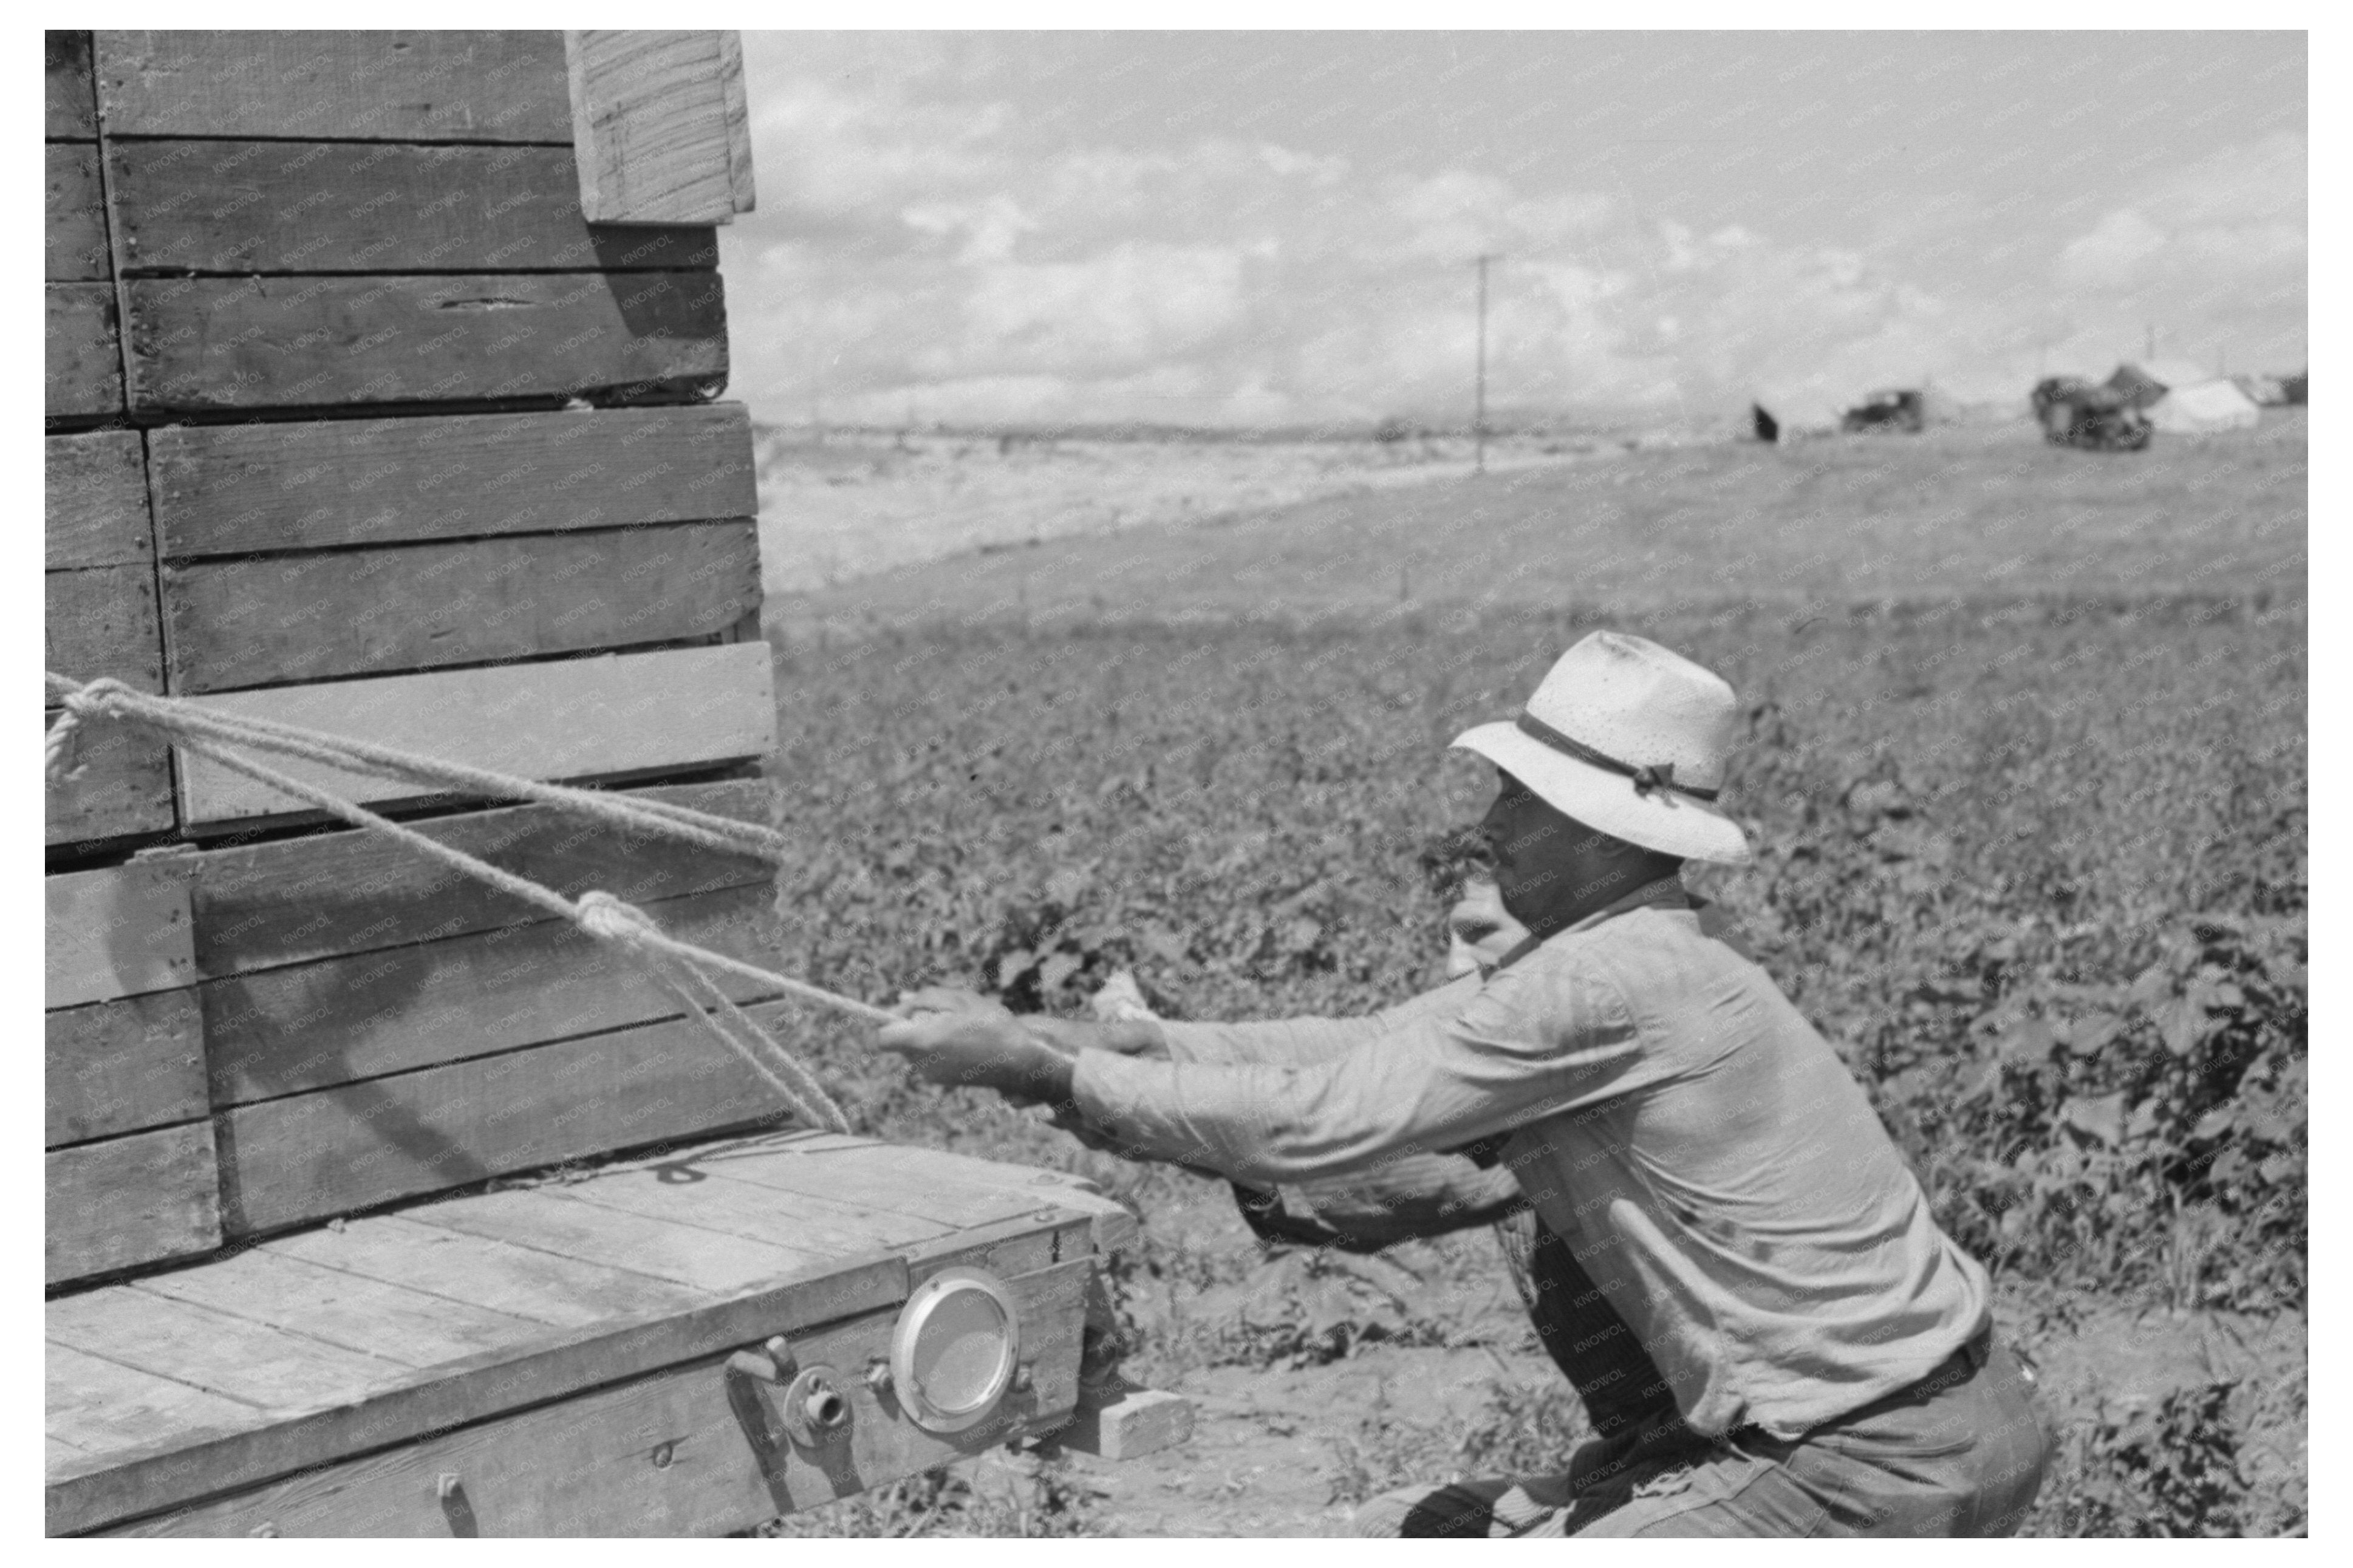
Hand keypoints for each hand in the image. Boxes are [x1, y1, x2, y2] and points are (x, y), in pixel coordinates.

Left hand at [876, 987, 1073, 1103]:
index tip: (909, 1010)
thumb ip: (924, 998)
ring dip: (931, 1034)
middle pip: (902, 1040)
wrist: (1019, 1060)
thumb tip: (900, 1001)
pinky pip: (930, 1058)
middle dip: (916, 1023)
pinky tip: (966, 1042)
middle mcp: (922, 1063)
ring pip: (916, 1048)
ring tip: (962, 1028)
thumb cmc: (991, 1025)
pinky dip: (941, 1046)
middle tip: (949, 1015)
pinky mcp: (943, 1081)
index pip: (882, 1038)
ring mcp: (932, 1075)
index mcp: (923, 1041)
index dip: (891, 1020)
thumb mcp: (959, 998)